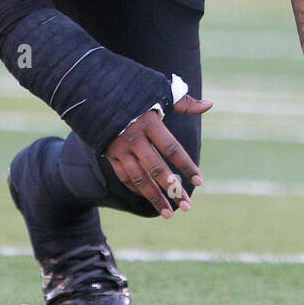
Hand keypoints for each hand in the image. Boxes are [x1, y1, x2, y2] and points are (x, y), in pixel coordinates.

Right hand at [105, 95, 210, 217]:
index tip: (199, 181)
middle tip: (187, 206)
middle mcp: (134, 138)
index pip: (172, 149)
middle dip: (173, 190)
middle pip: (156, 169)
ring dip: (154, 198)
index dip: (186, 165)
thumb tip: (210, 105)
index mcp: (149, 123)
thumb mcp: (158, 92)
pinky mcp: (109, 154)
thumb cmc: (132, 90)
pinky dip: (137, 188)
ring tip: (169, 214)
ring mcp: (120, 148)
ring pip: (139, 178)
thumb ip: (184, 103)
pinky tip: (149, 197)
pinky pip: (124, 176)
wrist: (92, 91)